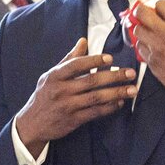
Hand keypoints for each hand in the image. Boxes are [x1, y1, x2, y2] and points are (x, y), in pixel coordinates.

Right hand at [15, 38, 137, 157]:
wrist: (32, 124)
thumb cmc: (45, 95)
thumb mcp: (51, 75)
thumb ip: (69, 59)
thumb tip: (83, 41)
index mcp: (55, 76)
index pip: (76, 65)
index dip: (94, 61)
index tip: (111, 59)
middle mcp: (60, 90)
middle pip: (91, 81)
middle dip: (114, 76)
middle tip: (130, 73)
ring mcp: (67, 106)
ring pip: (96, 97)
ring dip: (117, 93)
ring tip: (132, 89)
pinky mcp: (73, 120)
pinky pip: (95, 112)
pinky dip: (109, 107)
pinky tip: (120, 102)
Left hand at [131, 0, 164, 108]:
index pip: (161, 4)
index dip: (159, 7)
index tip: (159, 11)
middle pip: (142, 13)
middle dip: (141, 12)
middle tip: (143, 15)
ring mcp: (156, 47)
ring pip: (137, 30)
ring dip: (142, 30)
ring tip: (149, 34)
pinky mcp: (150, 60)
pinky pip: (140, 47)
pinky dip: (143, 46)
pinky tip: (152, 49)